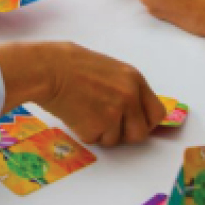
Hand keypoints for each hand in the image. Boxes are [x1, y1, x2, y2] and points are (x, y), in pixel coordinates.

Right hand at [0, 41, 163, 146]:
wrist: (47, 69)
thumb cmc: (70, 64)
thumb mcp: (108, 68)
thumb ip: (124, 88)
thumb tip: (132, 109)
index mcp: (134, 79)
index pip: (157, 113)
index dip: (145, 122)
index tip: (134, 124)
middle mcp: (130, 97)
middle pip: (141, 133)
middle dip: (125, 134)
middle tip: (107, 125)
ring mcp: (115, 113)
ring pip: (116, 140)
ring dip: (102, 133)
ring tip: (85, 112)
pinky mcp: (97, 127)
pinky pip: (95, 140)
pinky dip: (85, 133)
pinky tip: (75, 114)